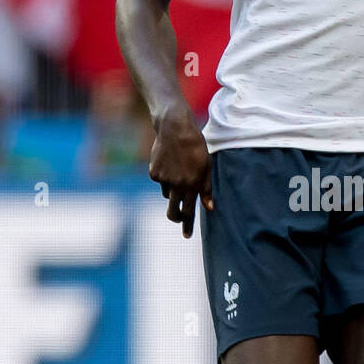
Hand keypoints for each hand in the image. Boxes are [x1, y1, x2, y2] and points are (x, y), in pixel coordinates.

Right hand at [149, 104, 212, 236]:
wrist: (175, 128)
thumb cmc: (195, 147)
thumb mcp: (207, 166)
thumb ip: (207, 188)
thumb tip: (209, 208)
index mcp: (192, 184)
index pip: (189, 211)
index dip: (187, 225)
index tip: (186, 235)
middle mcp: (177, 184)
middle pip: (172, 211)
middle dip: (176, 217)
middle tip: (179, 217)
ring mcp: (164, 179)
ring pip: (167, 194)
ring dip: (173, 190)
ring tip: (179, 172)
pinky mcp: (154, 172)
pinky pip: (160, 182)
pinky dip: (164, 177)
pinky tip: (170, 163)